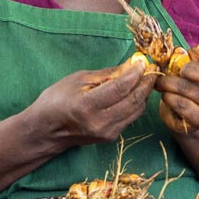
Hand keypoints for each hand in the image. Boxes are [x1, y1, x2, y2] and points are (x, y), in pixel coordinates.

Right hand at [33, 58, 156, 145]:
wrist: (46, 131)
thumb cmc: (56, 100)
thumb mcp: (78, 80)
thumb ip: (106, 74)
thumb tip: (130, 65)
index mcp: (87, 106)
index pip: (120, 88)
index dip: (135, 74)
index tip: (143, 61)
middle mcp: (99, 123)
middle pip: (133, 101)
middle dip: (145, 82)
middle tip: (152, 67)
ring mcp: (107, 133)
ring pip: (136, 110)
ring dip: (144, 92)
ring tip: (146, 77)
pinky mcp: (111, 138)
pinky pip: (131, 117)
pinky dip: (136, 102)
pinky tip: (136, 90)